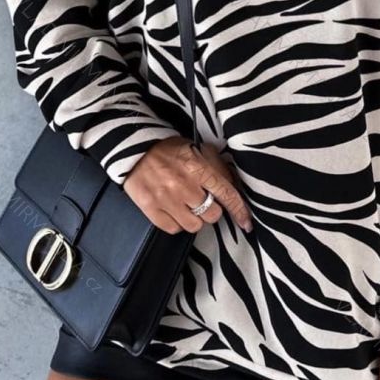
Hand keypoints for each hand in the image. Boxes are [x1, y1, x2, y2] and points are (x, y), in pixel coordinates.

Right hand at [123, 136, 252, 234]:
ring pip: (194, 226)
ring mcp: (165, 198)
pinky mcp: (150, 208)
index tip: (246, 223)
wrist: (134, 151)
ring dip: (195, 219)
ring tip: (187, 206)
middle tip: (203, 201)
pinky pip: (173, 229)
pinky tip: (174, 210)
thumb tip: (234, 187)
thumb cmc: (168, 151)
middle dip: (212, 210)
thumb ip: (216, 168)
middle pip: (212, 214)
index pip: (226, 194)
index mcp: (197, 167)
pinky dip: (177, 223)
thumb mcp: (197, 150)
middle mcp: (183, 184)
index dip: (239, 211)